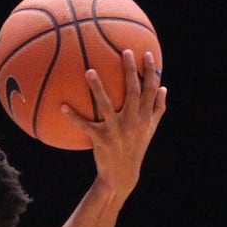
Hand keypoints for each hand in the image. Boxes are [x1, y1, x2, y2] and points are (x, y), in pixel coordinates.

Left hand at [62, 49, 166, 197]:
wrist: (122, 175)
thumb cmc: (135, 149)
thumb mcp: (150, 130)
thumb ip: (157, 109)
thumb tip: (164, 88)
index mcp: (146, 117)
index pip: (151, 89)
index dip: (151, 71)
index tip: (146, 54)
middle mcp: (133, 121)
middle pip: (133, 91)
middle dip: (130, 70)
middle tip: (124, 52)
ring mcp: (117, 130)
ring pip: (107, 105)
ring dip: (97, 87)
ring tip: (89, 71)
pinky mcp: (101, 140)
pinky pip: (85, 125)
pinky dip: (73, 117)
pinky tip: (62, 106)